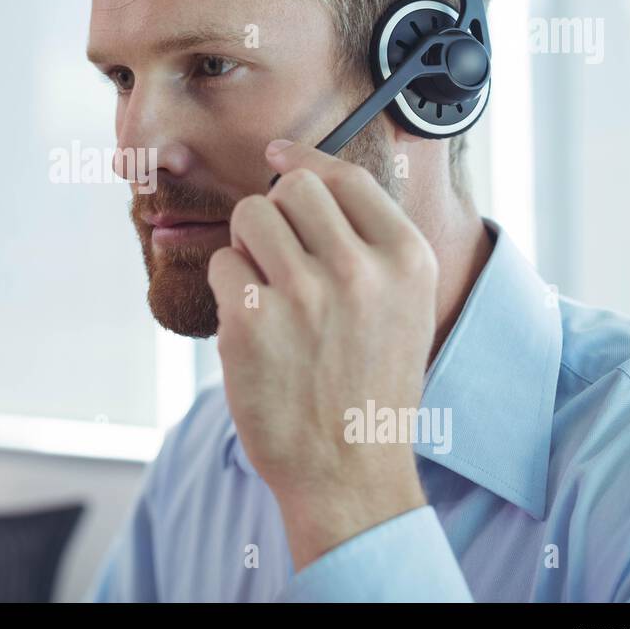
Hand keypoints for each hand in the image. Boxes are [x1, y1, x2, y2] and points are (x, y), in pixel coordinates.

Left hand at [207, 139, 436, 567]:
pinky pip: (223, 264)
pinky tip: (251, 326)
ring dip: (247, 244)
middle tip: (277, 257)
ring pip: (250, 216)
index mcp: (406, 260)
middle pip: (293, 188)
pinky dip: (228, 288)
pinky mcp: (251, 321)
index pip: (344, 176)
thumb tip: (309, 171)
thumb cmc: (369, 386)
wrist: (348, 473)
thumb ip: (371, 242)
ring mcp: (304, 295)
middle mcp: (360, 270)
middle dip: (275, 212)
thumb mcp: (405, 307)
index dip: (304, 159)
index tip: (279, 155)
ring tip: (263, 289)